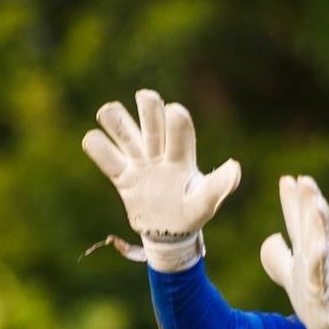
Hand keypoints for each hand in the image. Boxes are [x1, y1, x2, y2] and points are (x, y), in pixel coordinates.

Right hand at [82, 89, 240, 271]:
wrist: (169, 232)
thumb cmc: (191, 214)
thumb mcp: (205, 203)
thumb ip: (219, 187)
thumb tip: (235, 168)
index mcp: (182, 156)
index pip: (180, 130)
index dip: (176, 119)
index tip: (174, 111)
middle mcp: (159, 153)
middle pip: (152, 120)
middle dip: (148, 106)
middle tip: (145, 96)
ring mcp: (139, 162)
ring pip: (124, 130)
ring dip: (115, 118)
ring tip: (108, 112)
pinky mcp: (122, 176)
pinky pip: (105, 157)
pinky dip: (96, 145)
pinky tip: (93, 141)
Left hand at [260, 175, 328, 328]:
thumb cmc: (312, 300)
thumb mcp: (289, 275)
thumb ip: (278, 256)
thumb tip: (272, 237)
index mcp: (306, 249)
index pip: (298, 220)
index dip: (293, 201)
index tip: (287, 179)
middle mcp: (316, 255)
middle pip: (312, 223)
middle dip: (308, 201)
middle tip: (302, 180)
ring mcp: (322, 269)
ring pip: (321, 240)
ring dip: (317, 219)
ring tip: (314, 200)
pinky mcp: (323, 288)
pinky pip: (320, 268)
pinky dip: (319, 253)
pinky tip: (316, 241)